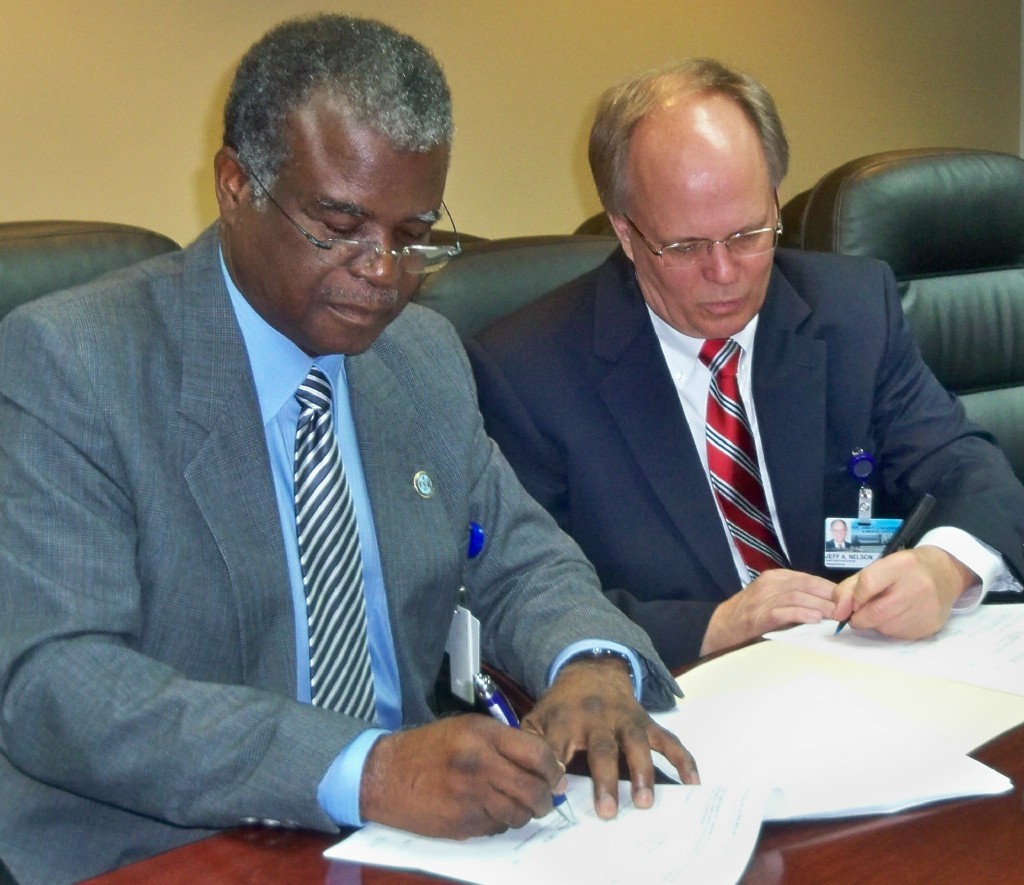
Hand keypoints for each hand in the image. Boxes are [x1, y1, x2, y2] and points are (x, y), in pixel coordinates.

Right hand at [359, 714, 566, 837]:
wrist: (384, 774)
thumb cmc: (429, 747)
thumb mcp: (467, 728)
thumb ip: (505, 742)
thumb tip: (544, 764)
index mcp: (483, 735)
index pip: (537, 753)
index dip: (553, 768)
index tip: (555, 774)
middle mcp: (480, 765)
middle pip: (533, 789)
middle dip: (546, 797)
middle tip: (546, 798)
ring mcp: (471, 797)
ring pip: (519, 813)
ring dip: (526, 813)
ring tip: (519, 805)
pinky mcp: (462, 823)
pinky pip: (498, 827)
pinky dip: (502, 822)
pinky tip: (492, 811)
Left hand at [522, 656, 698, 819]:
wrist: (590, 672)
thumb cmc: (561, 707)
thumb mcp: (537, 718)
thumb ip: (530, 745)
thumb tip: (529, 780)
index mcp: (566, 720)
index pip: (559, 744)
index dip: (556, 766)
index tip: (559, 791)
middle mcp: (597, 719)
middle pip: (603, 749)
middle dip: (606, 780)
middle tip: (608, 812)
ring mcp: (625, 719)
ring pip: (636, 743)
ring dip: (642, 772)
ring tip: (646, 803)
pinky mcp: (646, 722)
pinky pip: (668, 739)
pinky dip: (682, 759)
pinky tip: (692, 782)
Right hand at [701, 569, 836, 654]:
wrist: (720, 627)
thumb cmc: (751, 615)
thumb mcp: (773, 599)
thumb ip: (797, 598)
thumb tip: (831, 605)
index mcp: (775, 577)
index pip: (810, 579)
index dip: (831, 589)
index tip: (850, 601)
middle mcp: (769, 584)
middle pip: (806, 585)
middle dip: (830, 597)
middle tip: (849, 610)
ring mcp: (762, 600)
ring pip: (797, 597)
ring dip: (820, 606)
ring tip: (838, 616)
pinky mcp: (757, 617)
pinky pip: (782, 612)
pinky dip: (800, 614)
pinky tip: (814, 619)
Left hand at [832, 545, 975, 638]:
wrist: (944, 575)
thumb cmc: (904, 571)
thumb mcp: (877, 568)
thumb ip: (850, 587)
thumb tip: (837, 613)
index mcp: (902, 565)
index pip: (867, 584)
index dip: (853, 597)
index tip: (851, 603)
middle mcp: (918, 586)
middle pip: (875, 611)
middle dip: (859, 617)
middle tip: (858, 615)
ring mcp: (927, 608)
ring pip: (885, 627)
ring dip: (875, 624)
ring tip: (882, 611)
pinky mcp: (931, 626)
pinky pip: (899, 634)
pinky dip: (890, 629)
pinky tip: (897, 617)